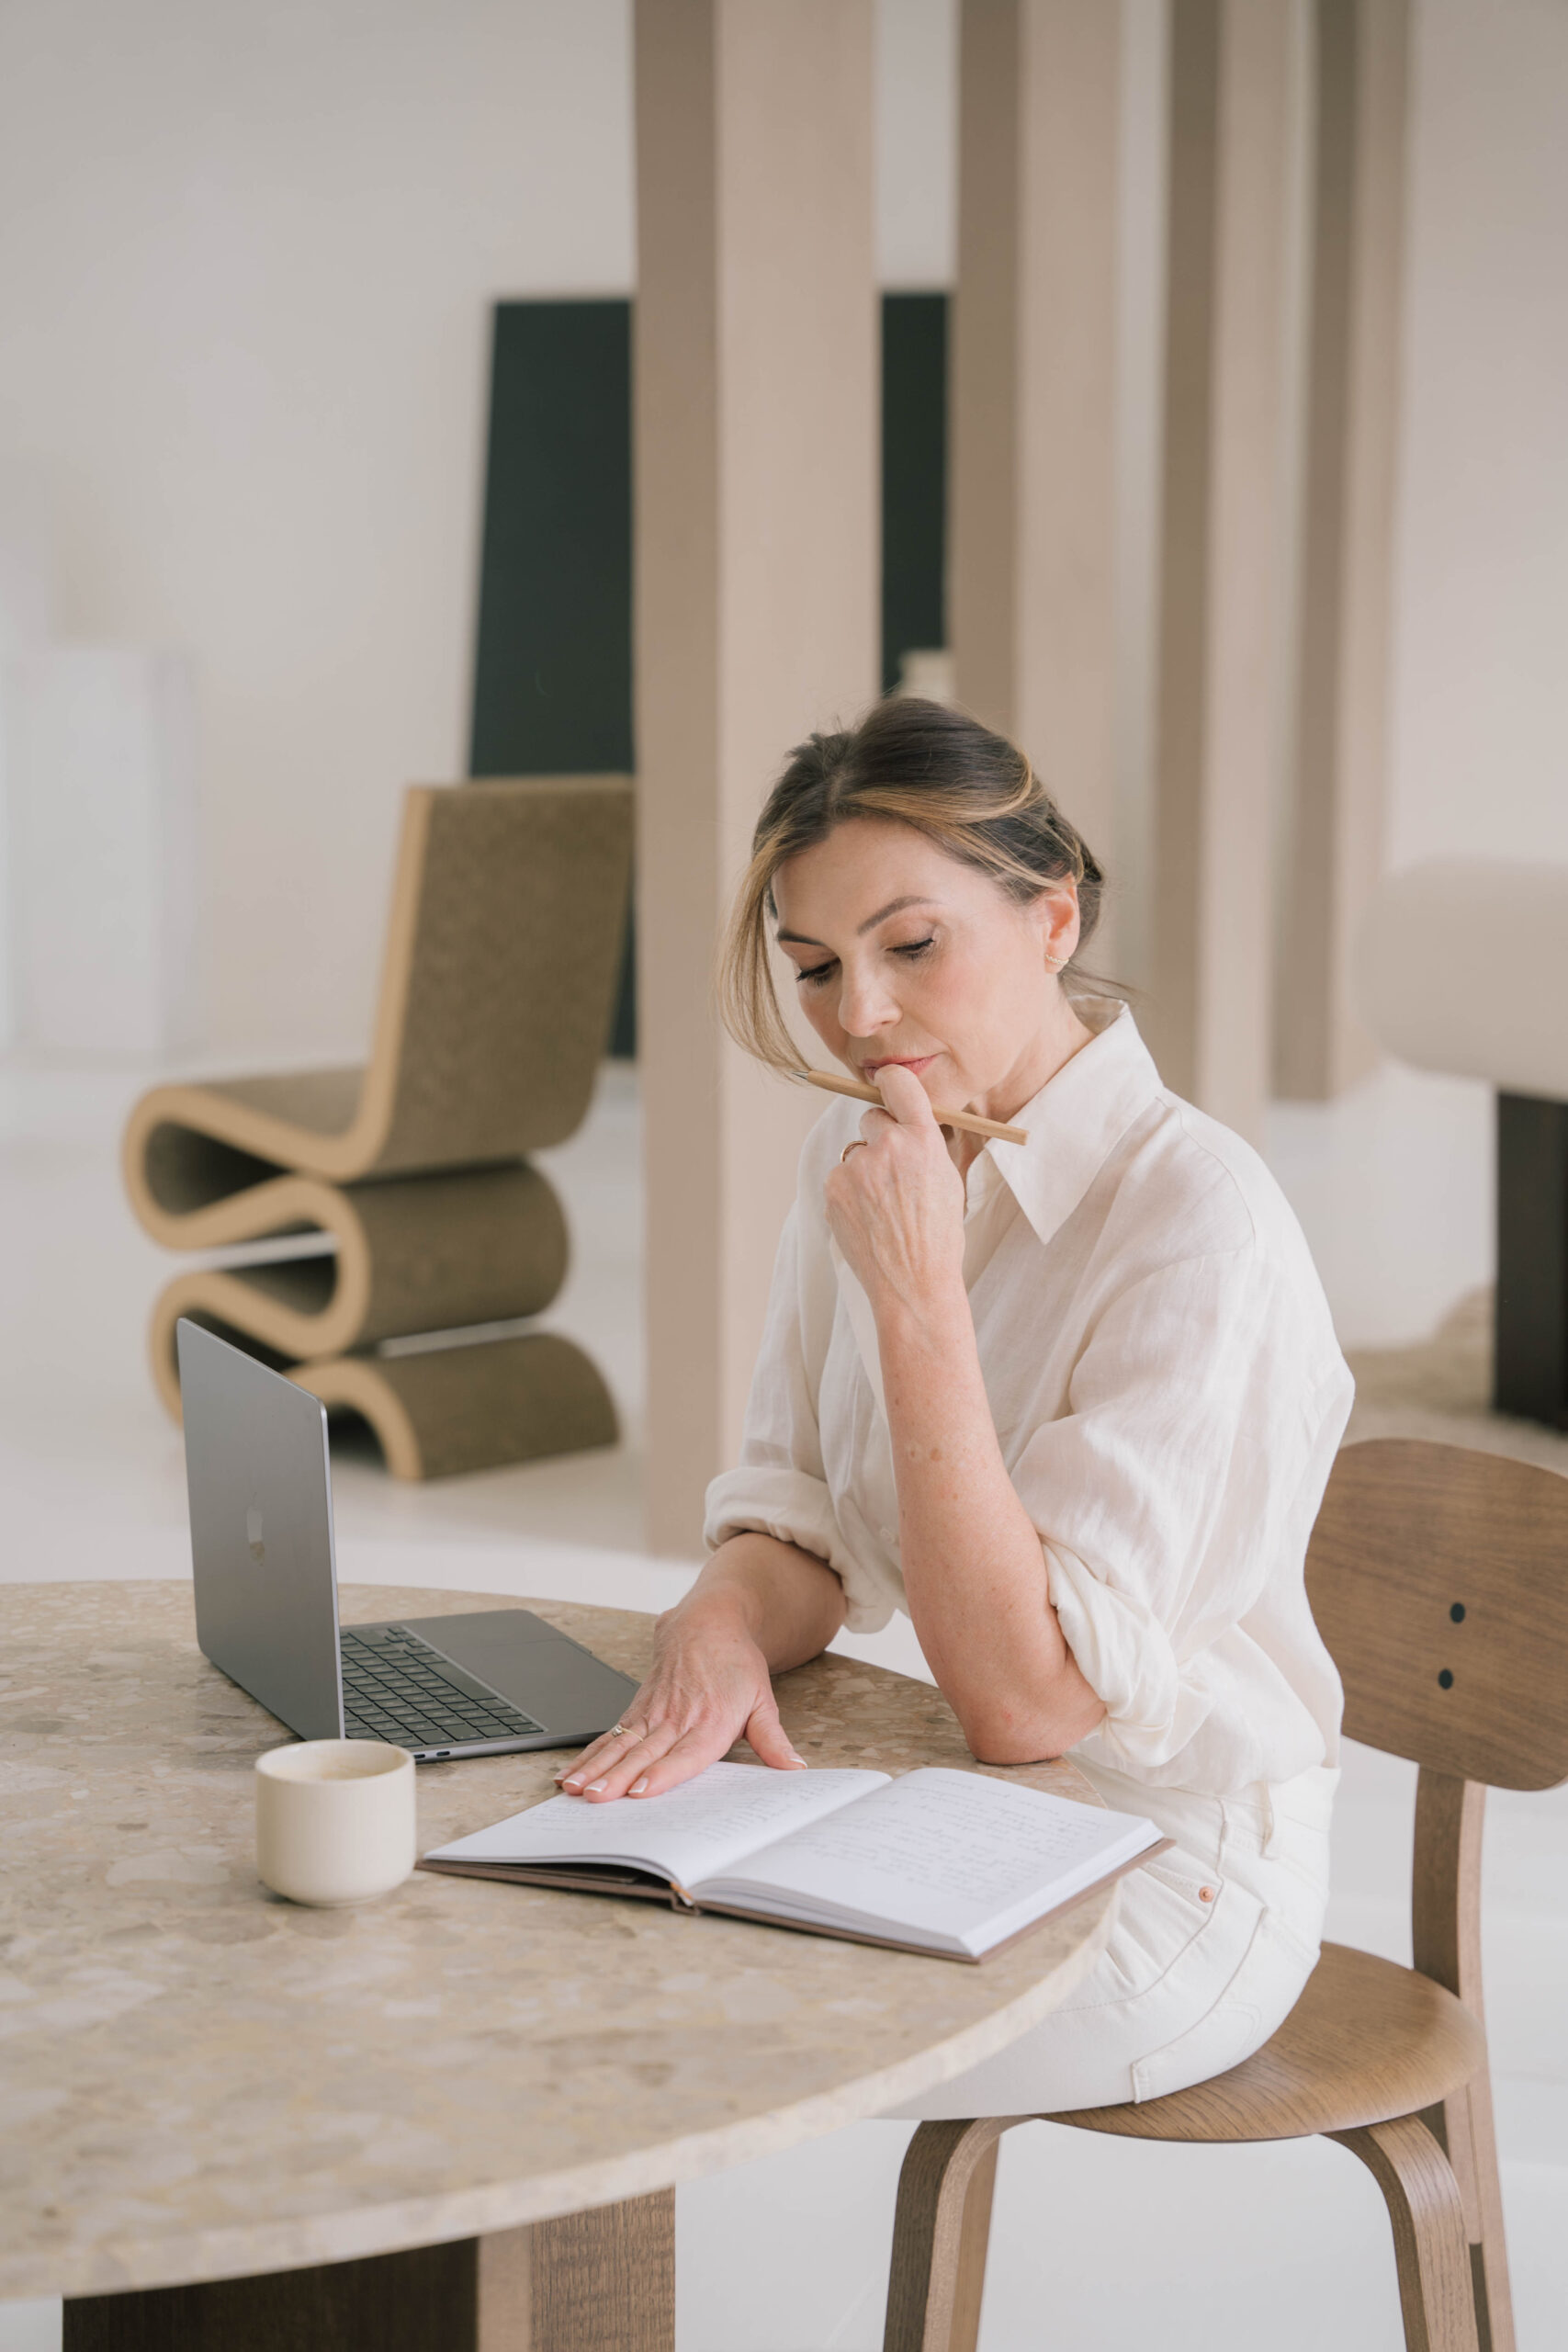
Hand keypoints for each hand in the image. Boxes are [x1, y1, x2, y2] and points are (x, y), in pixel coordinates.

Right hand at [553, 1592, 805, 1801]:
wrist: (709, 1620)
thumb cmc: (736, 1663)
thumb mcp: (763, 1700)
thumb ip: (773, 1739)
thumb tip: (793, 1769)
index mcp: (711, 1721)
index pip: (685, 1752)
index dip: (663, 1773)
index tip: (642, 1791)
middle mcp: (678, 1718)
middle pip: (644, 1752)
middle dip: (618, 1777)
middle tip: (596, 1798)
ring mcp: (653, 1712)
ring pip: (620, 1744)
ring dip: (596, 1768)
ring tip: (575, 1789)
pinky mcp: (637, 1707)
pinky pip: (610, 1735)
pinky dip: (589, 1755)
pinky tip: (570, 1773)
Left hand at [823, 1062, 965, 1319]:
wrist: (913, 1283)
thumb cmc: (939, 1235)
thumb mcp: (949, 1179)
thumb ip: (928, 1144)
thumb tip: (910, 1119)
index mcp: (923, 1139)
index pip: (899, 1083)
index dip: (890, 1081)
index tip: (885, 1083)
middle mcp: (888, 1146)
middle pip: (872, 1117)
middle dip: (881, 1136)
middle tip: (894, 1172)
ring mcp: (856, 1167)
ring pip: (855, 1152)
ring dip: (865, 1170)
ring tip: (885, 1208)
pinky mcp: (832, 1188)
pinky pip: (841, 1178)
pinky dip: (850, 1193)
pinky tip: (869, 1219)